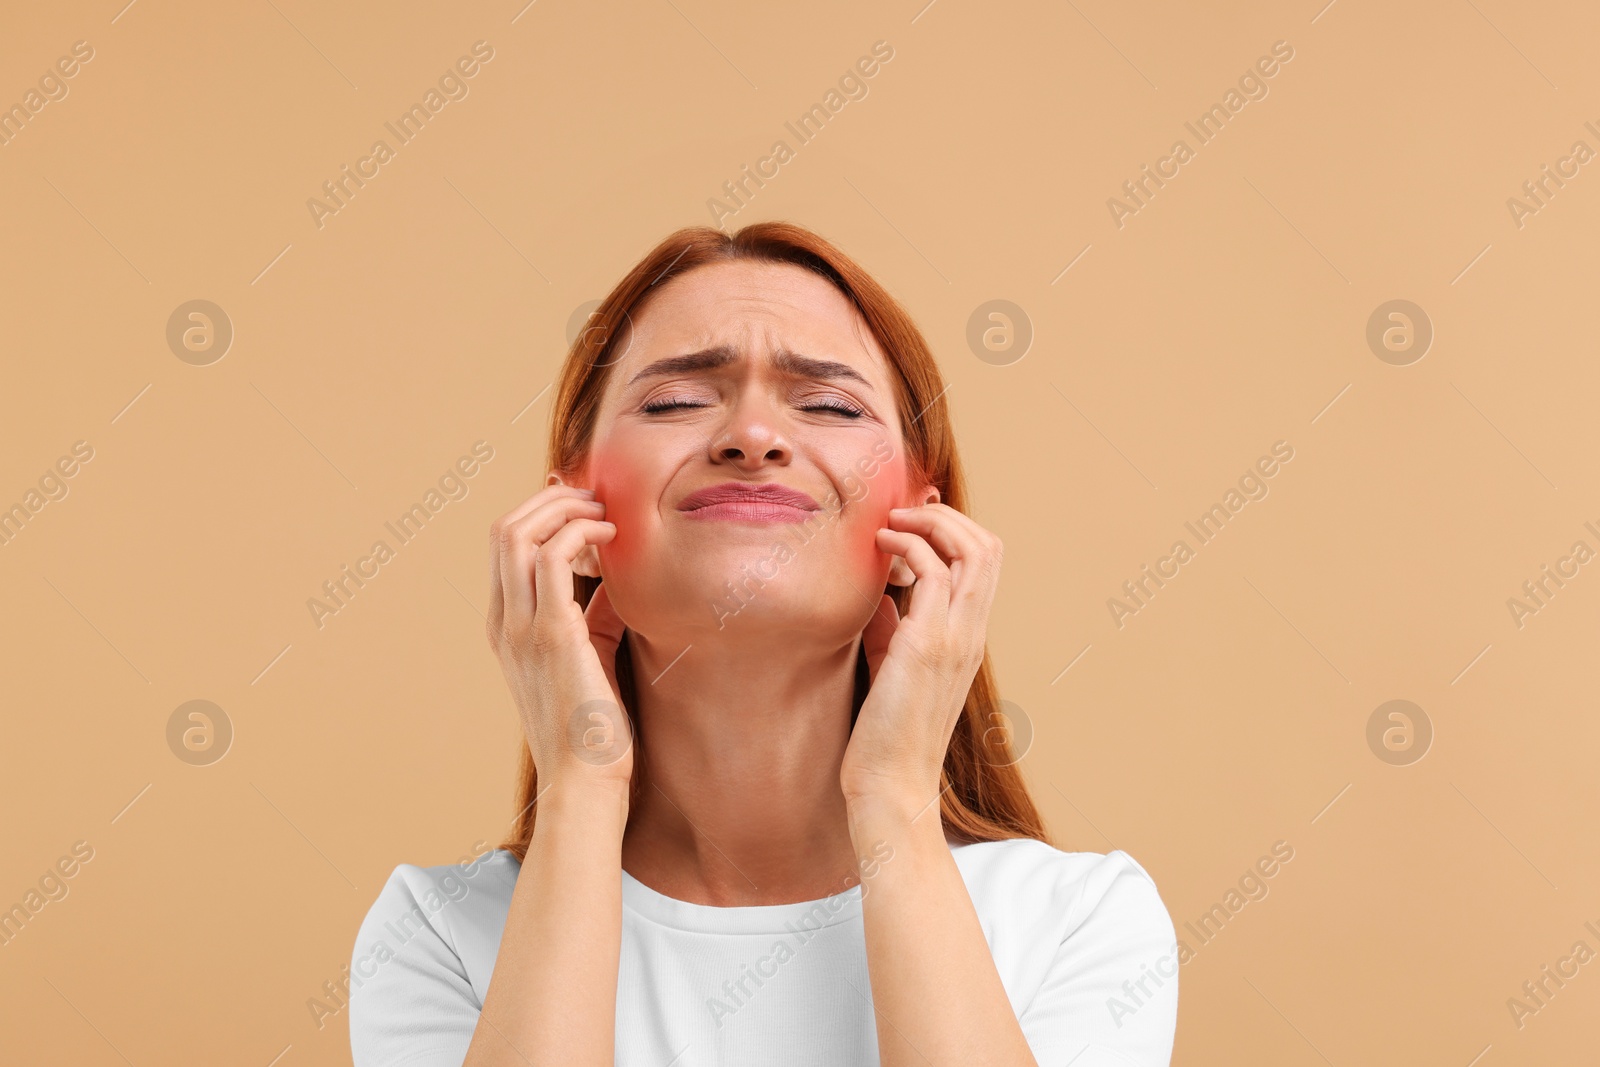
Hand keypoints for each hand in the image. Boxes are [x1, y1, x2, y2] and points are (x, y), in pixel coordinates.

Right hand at [486, 483, 633, 792]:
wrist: (586, 779)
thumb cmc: (594, 726)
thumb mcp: (589, 655)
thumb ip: (593, 614)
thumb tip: (613, 577)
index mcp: (506, 628)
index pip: (504, 547)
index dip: (539, 512)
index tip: (582, 503)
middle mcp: (504, 623)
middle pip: (503, 529)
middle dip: (549, 500)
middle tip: (594, 498)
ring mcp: (522, 628)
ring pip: (518, 533)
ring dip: (563, 508)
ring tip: (602, 510)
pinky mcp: (552, 634)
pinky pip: (552, 558)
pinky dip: (579, 532)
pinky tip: (611, 536)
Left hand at [840, 503, 1003, 811]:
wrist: (890, 786)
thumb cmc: (885, 734)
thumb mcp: (892, 666)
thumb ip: (893, 628)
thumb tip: (883, 592)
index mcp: (967, 638)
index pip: (985, 564)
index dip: (954, 531)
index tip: (910, 525)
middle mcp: (970, 634)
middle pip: (988, 547)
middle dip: (947, 516)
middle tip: (903, 514)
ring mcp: (955, 639)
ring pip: (972, 551)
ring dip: (928, 523)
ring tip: (889, 524)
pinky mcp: (927, 646)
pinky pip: (933, 573)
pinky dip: (908, 546)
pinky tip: (879, 549)